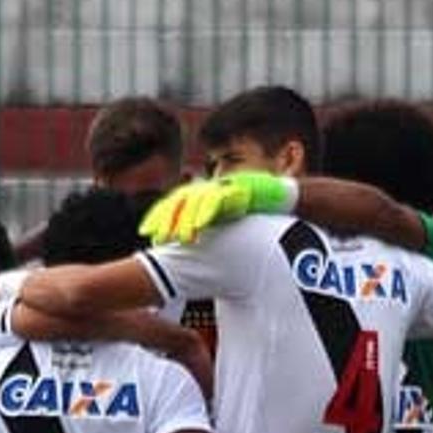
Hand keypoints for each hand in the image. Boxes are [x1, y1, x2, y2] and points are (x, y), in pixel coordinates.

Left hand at [139, 172, 291, 245]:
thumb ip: (209, 228)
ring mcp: (224, 186)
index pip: (176, 203)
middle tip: (157, 237)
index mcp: (205, 194)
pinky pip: (220, 199)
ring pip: (198, 201)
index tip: (147, 232)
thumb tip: (191, 246)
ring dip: (186, 219)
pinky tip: (200, 224)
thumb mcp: (227, 220)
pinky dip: (209, 211)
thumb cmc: (255, 212)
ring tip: (179, 238)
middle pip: (181, 201)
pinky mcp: (239, 188)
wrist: (285, 197)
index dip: (160, 216)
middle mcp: (211, 187)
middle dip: (167, 219)